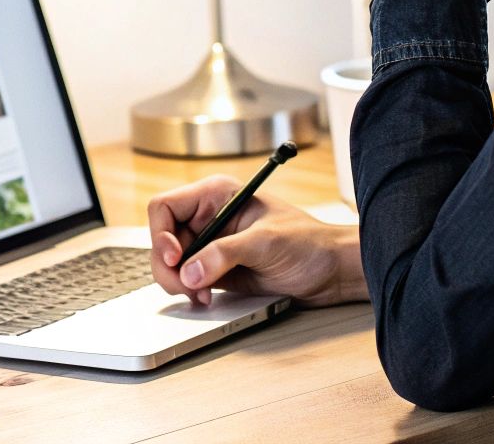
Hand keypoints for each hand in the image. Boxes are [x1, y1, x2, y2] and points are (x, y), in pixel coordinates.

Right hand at [146, 175, 367, 307]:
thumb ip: (224, 254)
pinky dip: (190, 291)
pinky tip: (206, 297)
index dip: (161, 233)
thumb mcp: (265, 242)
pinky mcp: (218, 269)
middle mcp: (209, 218)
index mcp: (216, 196)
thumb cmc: (309, 243)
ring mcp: (212, 245)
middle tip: (185, 287)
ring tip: (200, 294)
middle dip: (169, 266)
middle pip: (163, 239)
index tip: (175, 257)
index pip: (164, 207)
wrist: (332, 272)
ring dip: (179, 282)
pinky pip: (188, 280)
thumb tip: (188, 272)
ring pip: (172, 264)